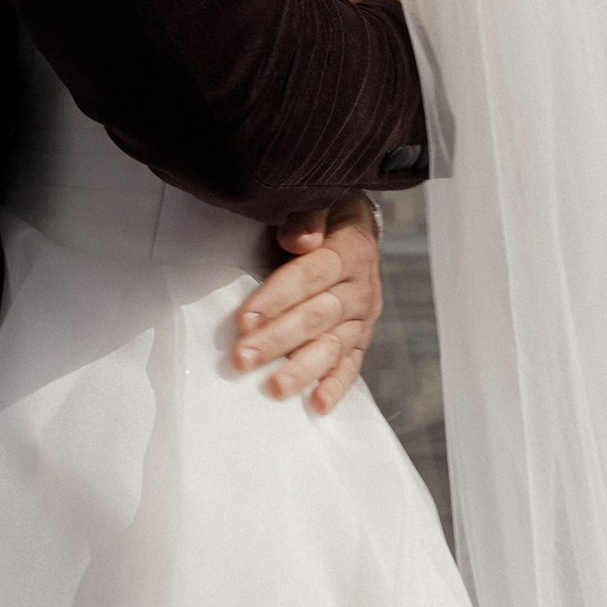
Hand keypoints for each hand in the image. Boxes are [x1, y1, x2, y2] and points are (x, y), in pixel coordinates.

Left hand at [231, 192, 382, 415]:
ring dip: (302, 369)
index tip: (244, 319)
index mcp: (350, 249)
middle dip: (278, 339)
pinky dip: (336, 386)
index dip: (277, 297)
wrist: (354, 224)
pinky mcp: (361, 338)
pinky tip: (318, 405)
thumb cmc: (323, 214)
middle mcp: (361, 287)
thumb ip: (307, 215)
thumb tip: (298, 239)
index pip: (312, 275)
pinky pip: (351, 365)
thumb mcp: (321, 200)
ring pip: (332, 346)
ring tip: (274, 389)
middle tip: (242, 358)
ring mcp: (363, 317)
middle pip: (317, 316)